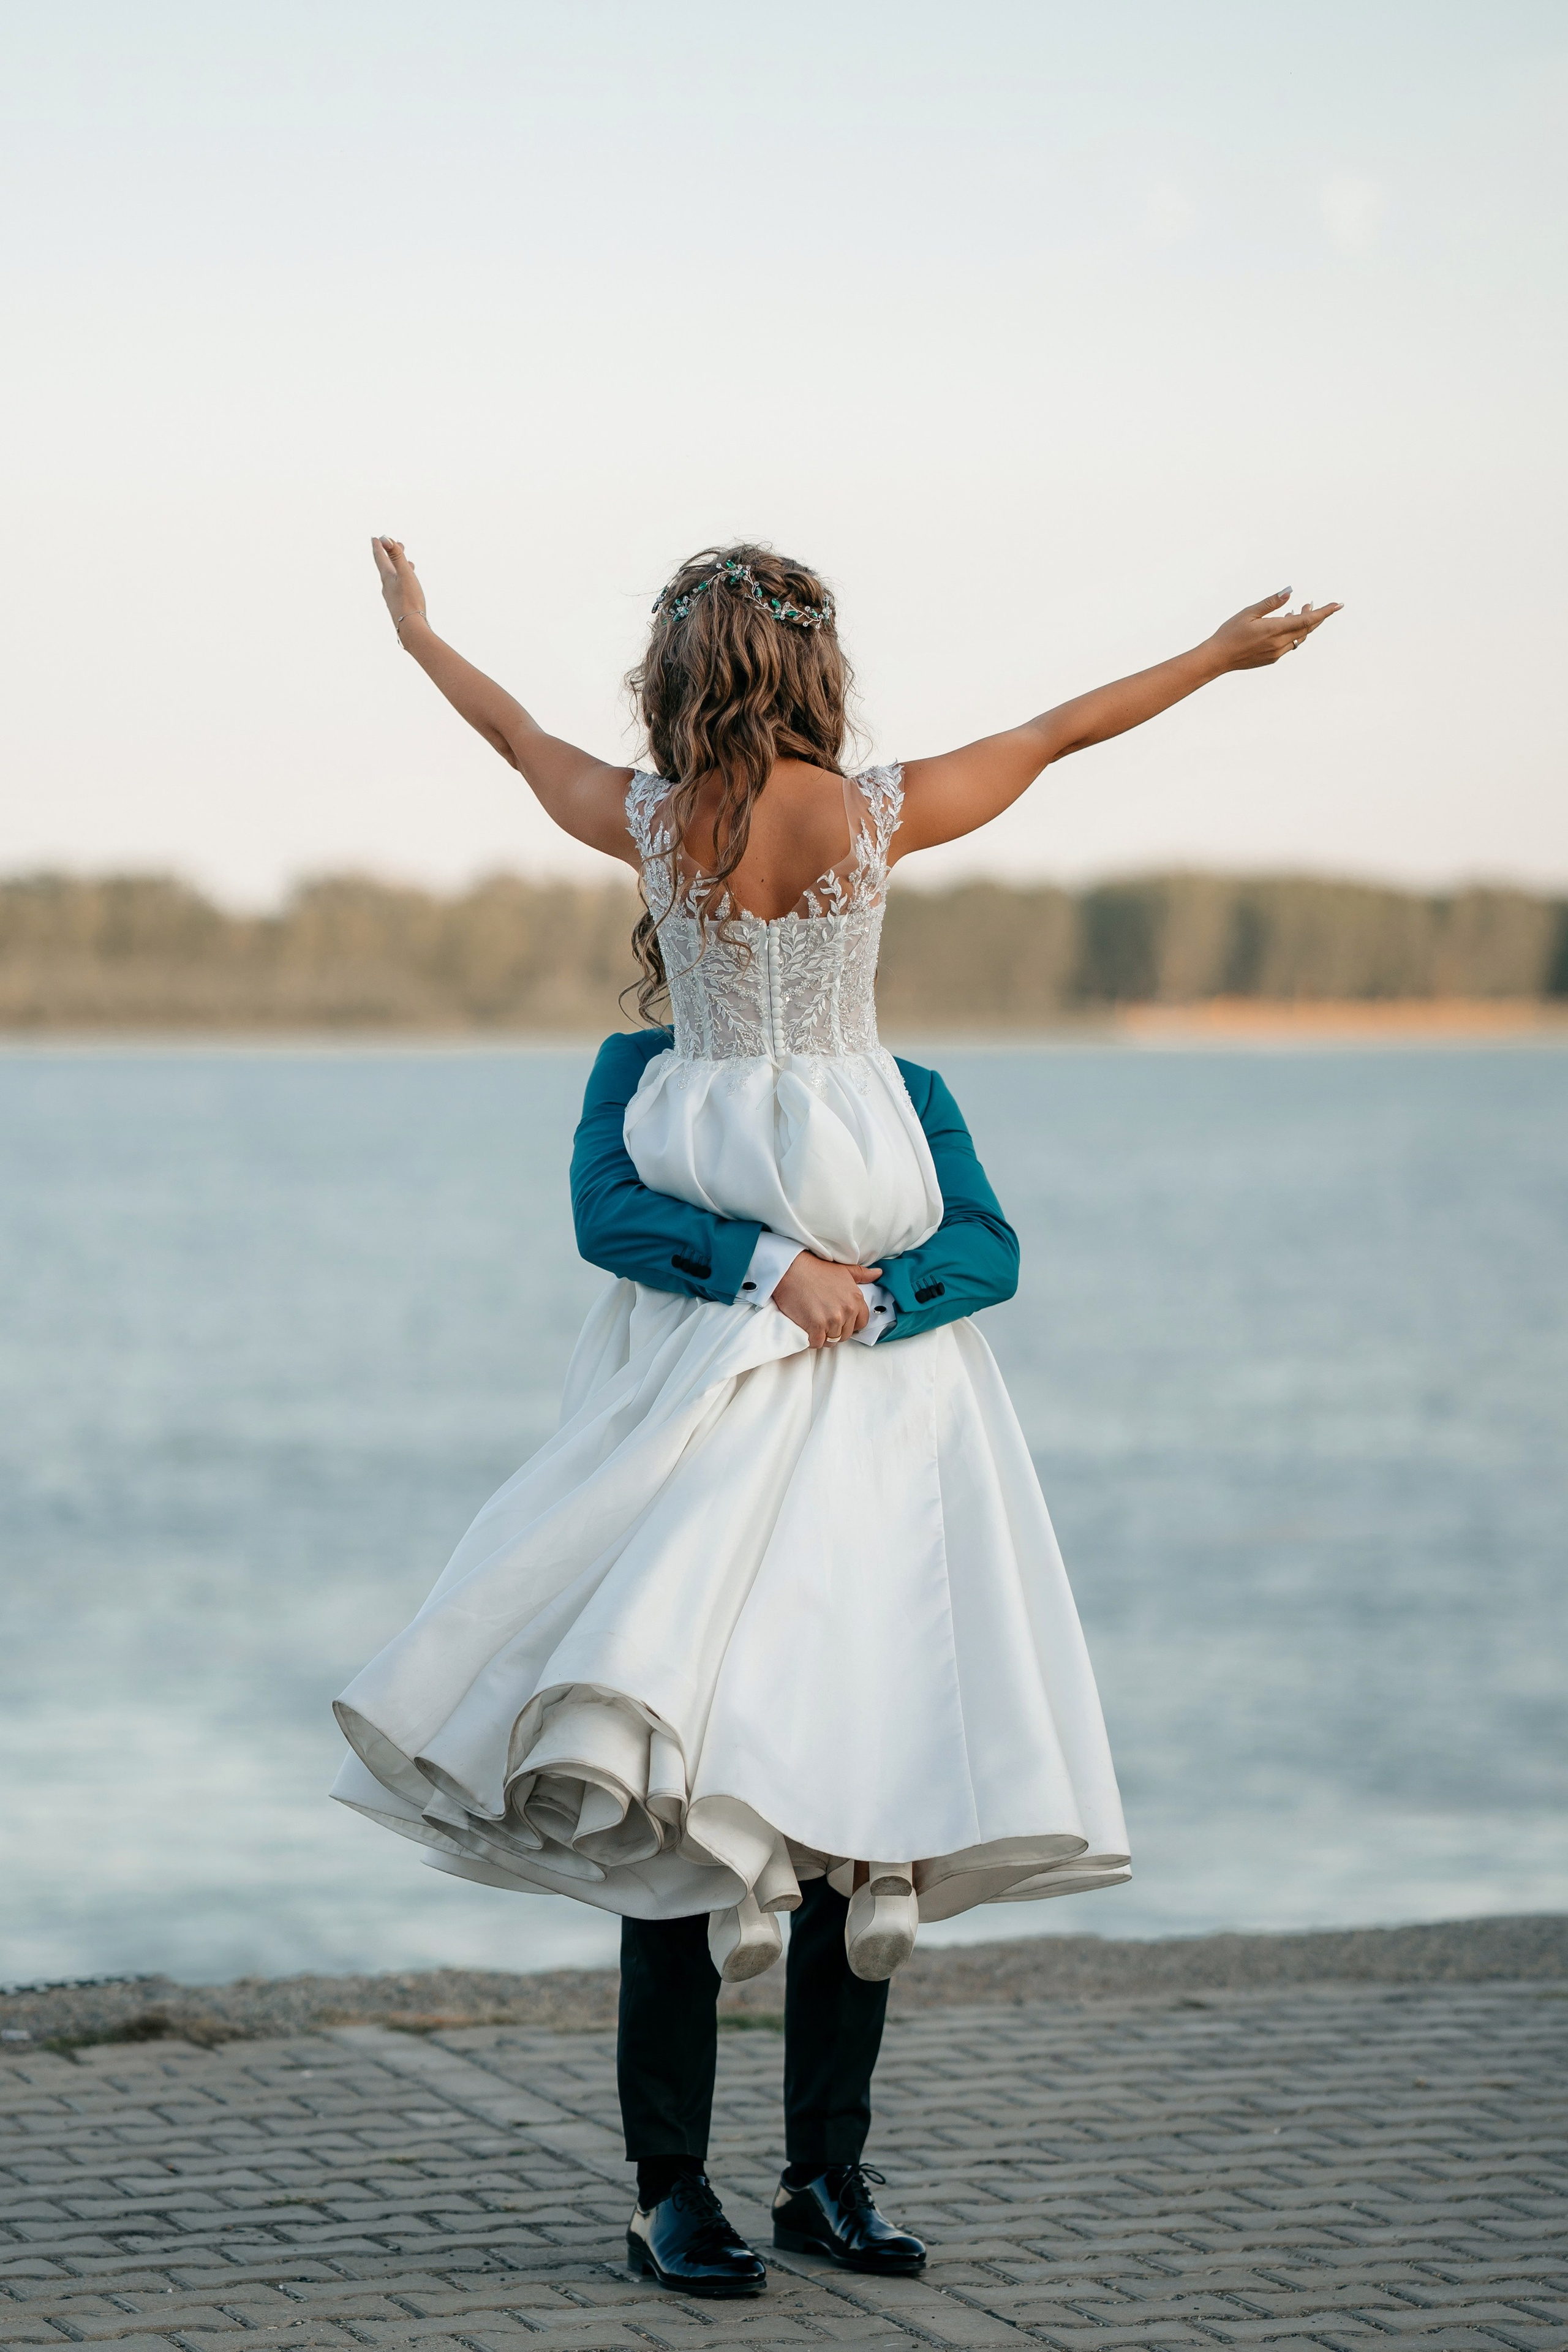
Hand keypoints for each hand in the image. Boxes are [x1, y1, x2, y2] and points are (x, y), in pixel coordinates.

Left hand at [371, 536, 426, 632]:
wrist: (411, 627)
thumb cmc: (409, 600)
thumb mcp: (405, 573)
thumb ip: (396, 555)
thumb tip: (384, 538)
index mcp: (387, 578)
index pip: (380, 558)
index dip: (378, 547)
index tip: (375, 538)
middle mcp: (387, 587)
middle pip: (387, 567)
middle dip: (391, 554)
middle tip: (396, 545)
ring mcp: (392, 597)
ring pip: (395, 577)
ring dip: (400, 568)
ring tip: (409, 563)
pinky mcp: (399, 605)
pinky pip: (400, 588)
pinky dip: (404, 580)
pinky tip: (409, 585)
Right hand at [772, 1252, 883, 1347]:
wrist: (790, 1270)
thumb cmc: (815, 1269)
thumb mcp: (843, 1269)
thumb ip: (862, 1274)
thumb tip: (878, 1273)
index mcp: (855, 1299)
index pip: (861, 1323)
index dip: (850, 1323)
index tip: (840, 1320)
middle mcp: (846, 1311)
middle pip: (846, 1334)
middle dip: (836, 1330)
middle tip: (823, 1321)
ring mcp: (831, 1320)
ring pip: (831, 1340)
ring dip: (823, 1336)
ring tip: (814, 1324)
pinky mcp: (815, 1327)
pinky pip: (817, 1343)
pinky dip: (811, 1340)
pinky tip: (806, 1328)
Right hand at [1209, 589, 1341, 670]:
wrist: (1218, 658)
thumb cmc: (1230, 632)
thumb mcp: (1249, 612)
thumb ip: (1271, 603)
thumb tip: (1289, 591)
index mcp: (1275, 630)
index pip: (1308, 620)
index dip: (1324, 612)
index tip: (1338, 605)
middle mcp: (1279, 644)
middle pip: (1307, 629)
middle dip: (1314, 616)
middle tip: (1312, 602)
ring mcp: (1276, 653)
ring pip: (1299, 638)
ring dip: (1302, 625)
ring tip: (1298, 611)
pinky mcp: (1272, 659)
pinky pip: (1289, 645)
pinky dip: (1292, 634)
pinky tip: (1284, 625)